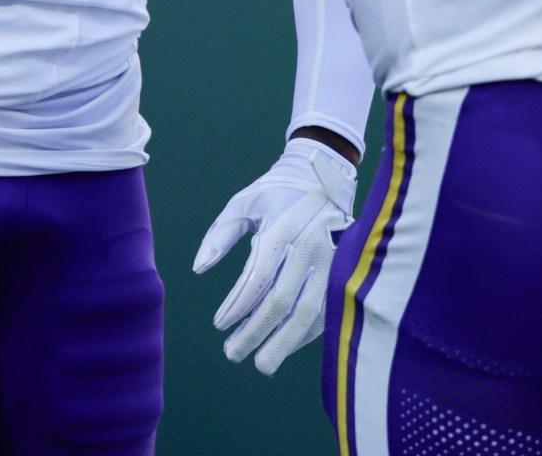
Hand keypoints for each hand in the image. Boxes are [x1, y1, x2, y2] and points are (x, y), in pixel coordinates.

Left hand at [192, 137, 358, 374]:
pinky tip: (284, 345)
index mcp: (282, 229)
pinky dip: (305, 334)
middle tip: (232, 354)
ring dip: (283, 343)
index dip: (237, 306)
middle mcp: (308, 248)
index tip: (219, 325)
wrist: (326, 177)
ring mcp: (330, 263)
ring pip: (309, 313)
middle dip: (255, 332)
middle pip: (282, 301)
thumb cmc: (277, 191)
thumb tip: (199, 268)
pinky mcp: (342, 273)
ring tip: (261, 364)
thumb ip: (219, 234)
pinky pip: (325, 311)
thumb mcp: (244, 202)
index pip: (257, 277)